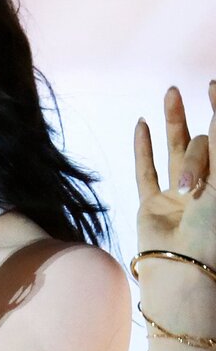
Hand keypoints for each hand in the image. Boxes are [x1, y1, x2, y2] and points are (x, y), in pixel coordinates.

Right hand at [134, 82, 215, 267]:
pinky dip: (143, 149)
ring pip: (174, 152)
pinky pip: (146, 173)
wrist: (184, 266)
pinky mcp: (152, 206)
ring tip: (170, 92)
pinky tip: (142, 124)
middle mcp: (205, 188)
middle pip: (199, 148)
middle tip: (186, 145)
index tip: (212, 84)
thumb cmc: (212, 227)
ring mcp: (177, 197)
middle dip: (195, 153)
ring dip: (173, 121)